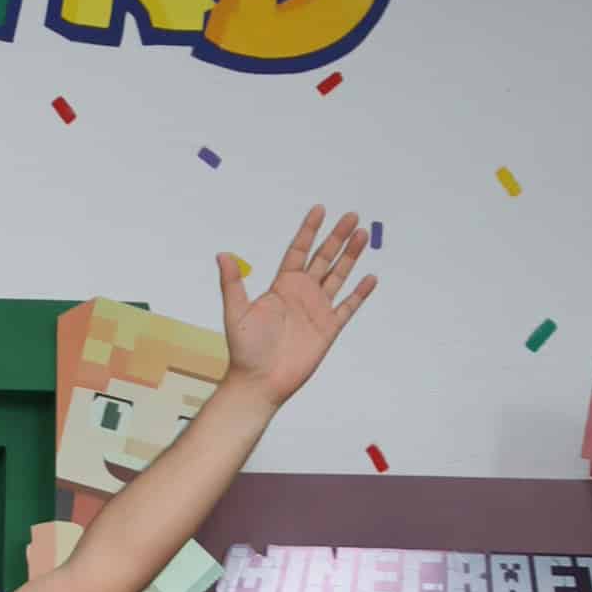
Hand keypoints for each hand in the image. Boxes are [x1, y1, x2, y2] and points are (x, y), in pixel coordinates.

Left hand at [219, 206, 376, 406]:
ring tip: (363, 234)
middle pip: (323, 258)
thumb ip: (232, 283)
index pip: (298, 251)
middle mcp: (301, 294)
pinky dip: (360, 293)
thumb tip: (222, 255)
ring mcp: (316, 310)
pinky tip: (370, 277)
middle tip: (352, 216)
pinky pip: (348, 306)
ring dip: (351, 256)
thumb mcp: (235, 312)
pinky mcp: (328, 328)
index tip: (320, 210)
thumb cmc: (244, 351)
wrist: (260, 382)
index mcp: (281, 286)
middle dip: (337, 236)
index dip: (309, 231)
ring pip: (338, 276)